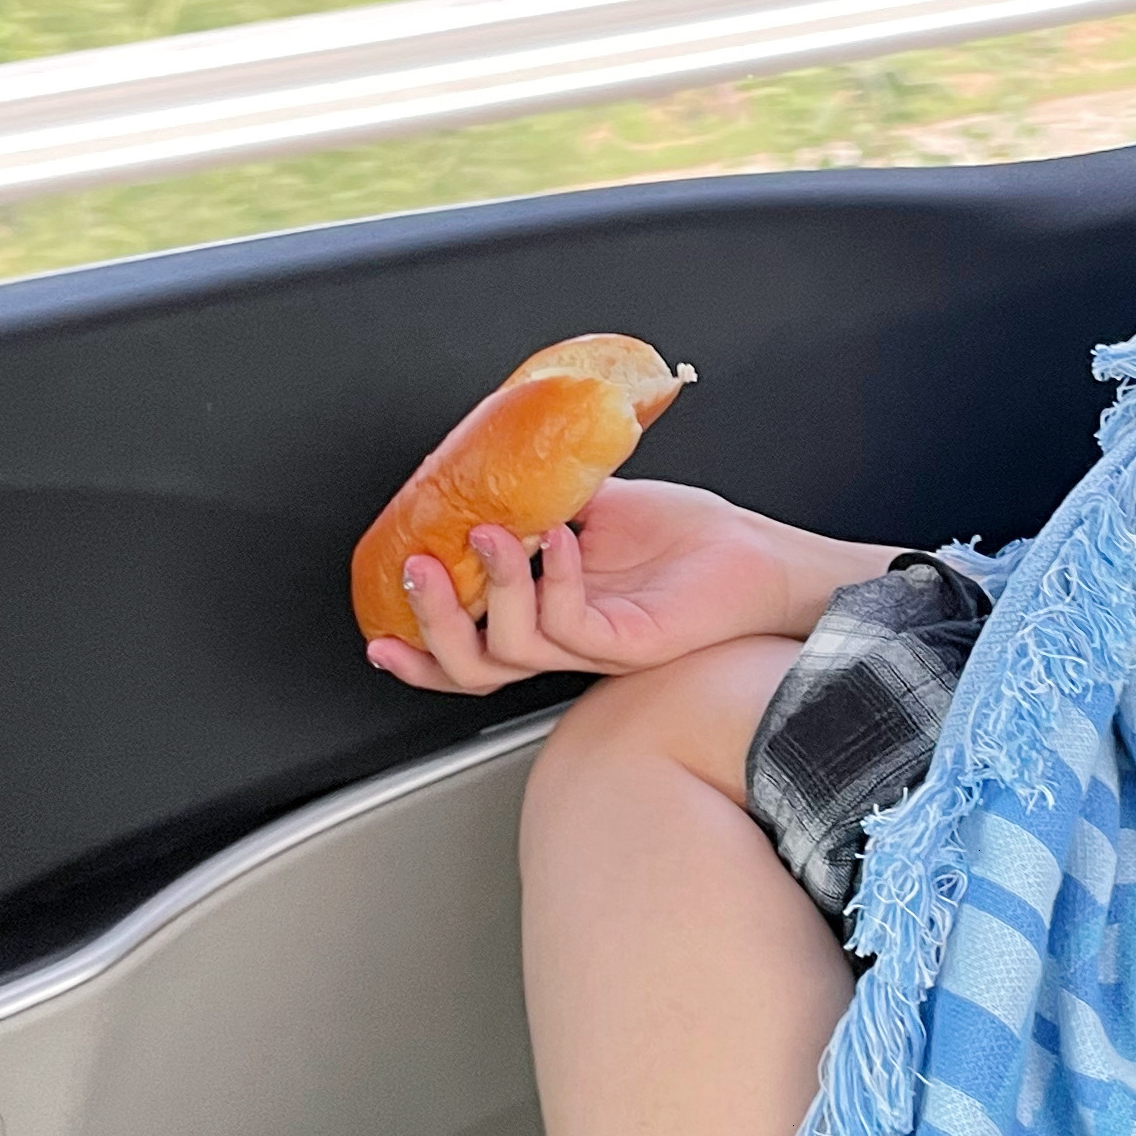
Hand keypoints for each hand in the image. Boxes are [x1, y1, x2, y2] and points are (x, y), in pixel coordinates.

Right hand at [365, 480, 893, 695]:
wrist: (757, 557)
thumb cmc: (686, 539)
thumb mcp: (593, 506)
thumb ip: (540, 497)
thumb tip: (489, 467)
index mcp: (545, 618)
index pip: (467, 654)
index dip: (418, 650)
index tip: (378, 631)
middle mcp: (564, 642)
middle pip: (472, 668)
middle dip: (433, 624)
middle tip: (421, 570)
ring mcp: (596, 648)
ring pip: (512, 651)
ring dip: (493, 587)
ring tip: (495, 534)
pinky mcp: (631, 644)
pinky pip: (572, 626)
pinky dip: (555, 580)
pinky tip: (563, 540)